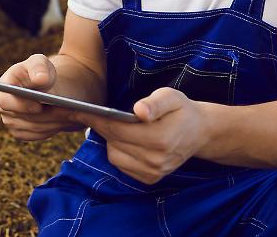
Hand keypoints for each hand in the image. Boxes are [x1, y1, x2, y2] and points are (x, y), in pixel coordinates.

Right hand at [0, 54, 81, 140]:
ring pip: (35, 127)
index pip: (6, 101)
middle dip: (48, 114)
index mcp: (4, 86)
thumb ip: (39, 67)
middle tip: (68, 111)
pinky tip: (66, 120)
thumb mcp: (41, 63)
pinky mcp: (21, 132)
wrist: (50, 88)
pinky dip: (54, 128)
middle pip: (25, 117)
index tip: (39, 106)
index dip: (22, 106)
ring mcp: (11, 121)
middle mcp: (4, 106)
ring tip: (73, 114)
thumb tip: (40, 79)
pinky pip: (39, 134)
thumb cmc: (42, 72)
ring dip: (54, 121)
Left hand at [69, 87, 209, 184]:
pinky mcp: (150, 179)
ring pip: (113, 154)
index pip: (118, 128)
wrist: (199, 133)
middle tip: (85, 112)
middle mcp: (155, 160)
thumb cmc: (181, 110)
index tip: (78, 109)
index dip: (96, 118)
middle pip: (113, 141)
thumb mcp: (172, 97)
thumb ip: (155, 103)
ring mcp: (153, 172)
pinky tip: (123, 139)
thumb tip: (139, 111)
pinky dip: (118, 151)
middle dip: (99, 125)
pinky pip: (121, 164)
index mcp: (161, 138)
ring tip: (110, 124)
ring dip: (110, 139)